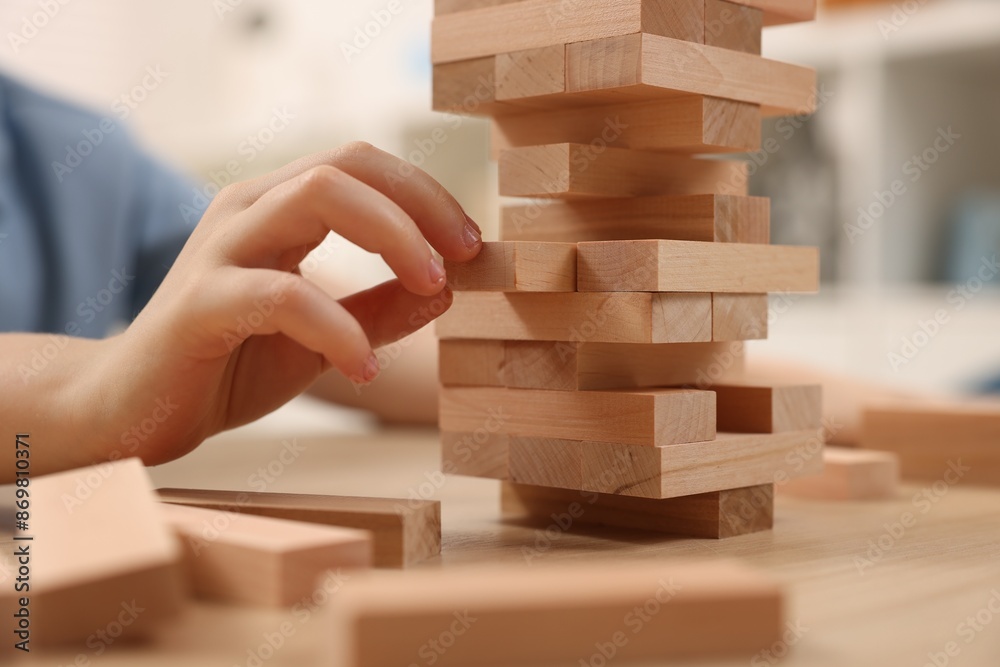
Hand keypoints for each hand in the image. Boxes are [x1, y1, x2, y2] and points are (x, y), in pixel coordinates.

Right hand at [89, 142, 481, 465]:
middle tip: (464, 256)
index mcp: (277, 211)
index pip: (361, 166)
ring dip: (393, 236)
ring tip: (433, 287)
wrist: (131, 413)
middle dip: (419, 204)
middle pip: (346, 166)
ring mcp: (220, 251)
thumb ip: (380, 310)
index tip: (472, 244)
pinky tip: (365, 368)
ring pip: (317, 198)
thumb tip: (449, 288)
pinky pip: (284, 296)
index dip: (426, 195)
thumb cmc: (228, 365)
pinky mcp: (200, 305)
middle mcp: (248, 212)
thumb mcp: (324, 338)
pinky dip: (340, 327)